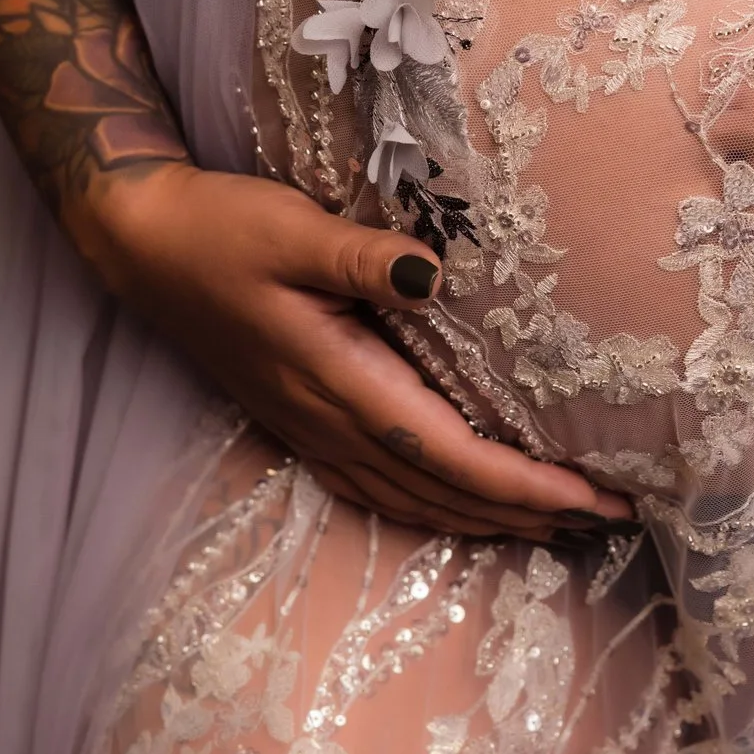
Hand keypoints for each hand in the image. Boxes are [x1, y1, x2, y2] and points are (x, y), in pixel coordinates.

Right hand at [69, 162, 633, 544]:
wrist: (144, 244)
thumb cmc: (222, 229)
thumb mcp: (292, 228)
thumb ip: (363, 257)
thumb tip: (432, 274)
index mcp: (339, 380)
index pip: (451, 454)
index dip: (523, 485)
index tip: (591, 496)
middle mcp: (329, 422)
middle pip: (443, 492)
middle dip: (528, 513)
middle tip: (609, 519)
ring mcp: (312, 430)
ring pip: (413, 501)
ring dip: (487, 519)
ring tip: (558, 524)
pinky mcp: (302, 422)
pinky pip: (381, 489)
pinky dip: (436, 508)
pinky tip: (464, 508)